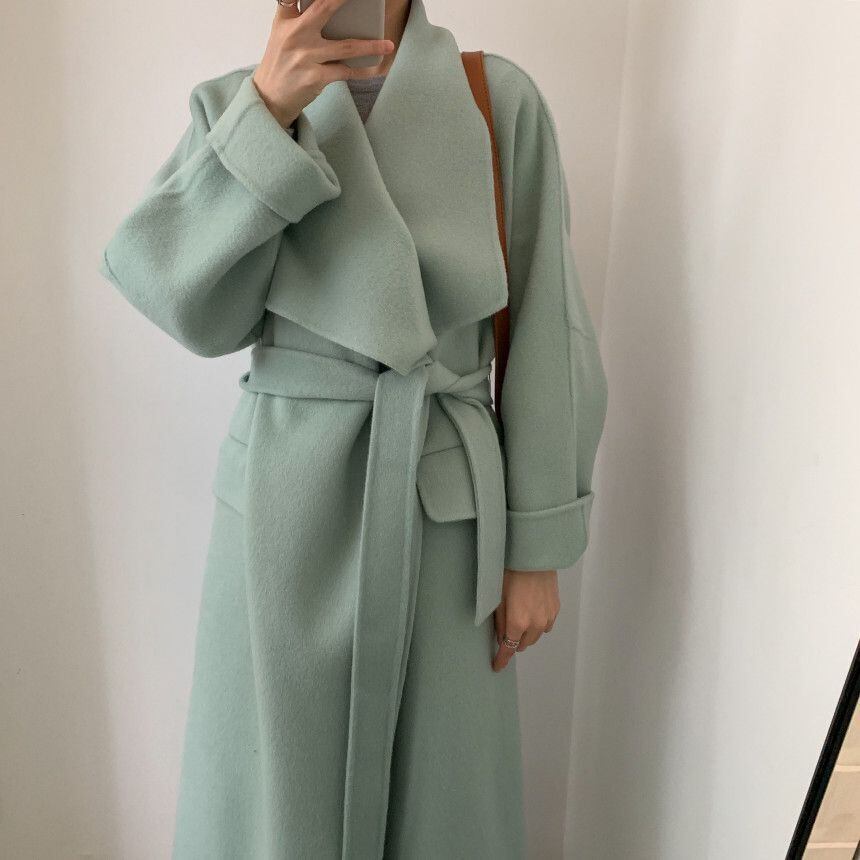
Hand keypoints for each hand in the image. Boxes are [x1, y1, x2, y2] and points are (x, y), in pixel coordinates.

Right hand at [252, 0, 395, 130]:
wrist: (270, 99)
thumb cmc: (281, 64)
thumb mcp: (282, 34)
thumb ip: (300, 17)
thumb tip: (332, 8)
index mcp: (285, 20)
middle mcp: (294, 35)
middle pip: (324, 7)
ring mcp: (306, 57)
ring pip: (346, 46)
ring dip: (371, 46)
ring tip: (388, 44)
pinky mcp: (315, 78)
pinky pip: (346, 71)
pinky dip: (362, 70)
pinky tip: (375, 68)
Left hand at [492, 569, 559, 671]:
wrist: (533, 557)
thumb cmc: (510, 574)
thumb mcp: (497, 598)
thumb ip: (499, 622)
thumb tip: (500, 638)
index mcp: (517, 623)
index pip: (508, 649)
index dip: (501, 660)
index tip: (497, 667)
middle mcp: (535, 625)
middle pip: (522, 645)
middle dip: (513, 641)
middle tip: (506, 628)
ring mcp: (548, 618)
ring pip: (535, 637)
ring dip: (526, 633)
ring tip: (520, 617)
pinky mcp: (556, 610)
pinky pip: (546, 626)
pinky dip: (538, 624)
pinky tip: (532, 611)